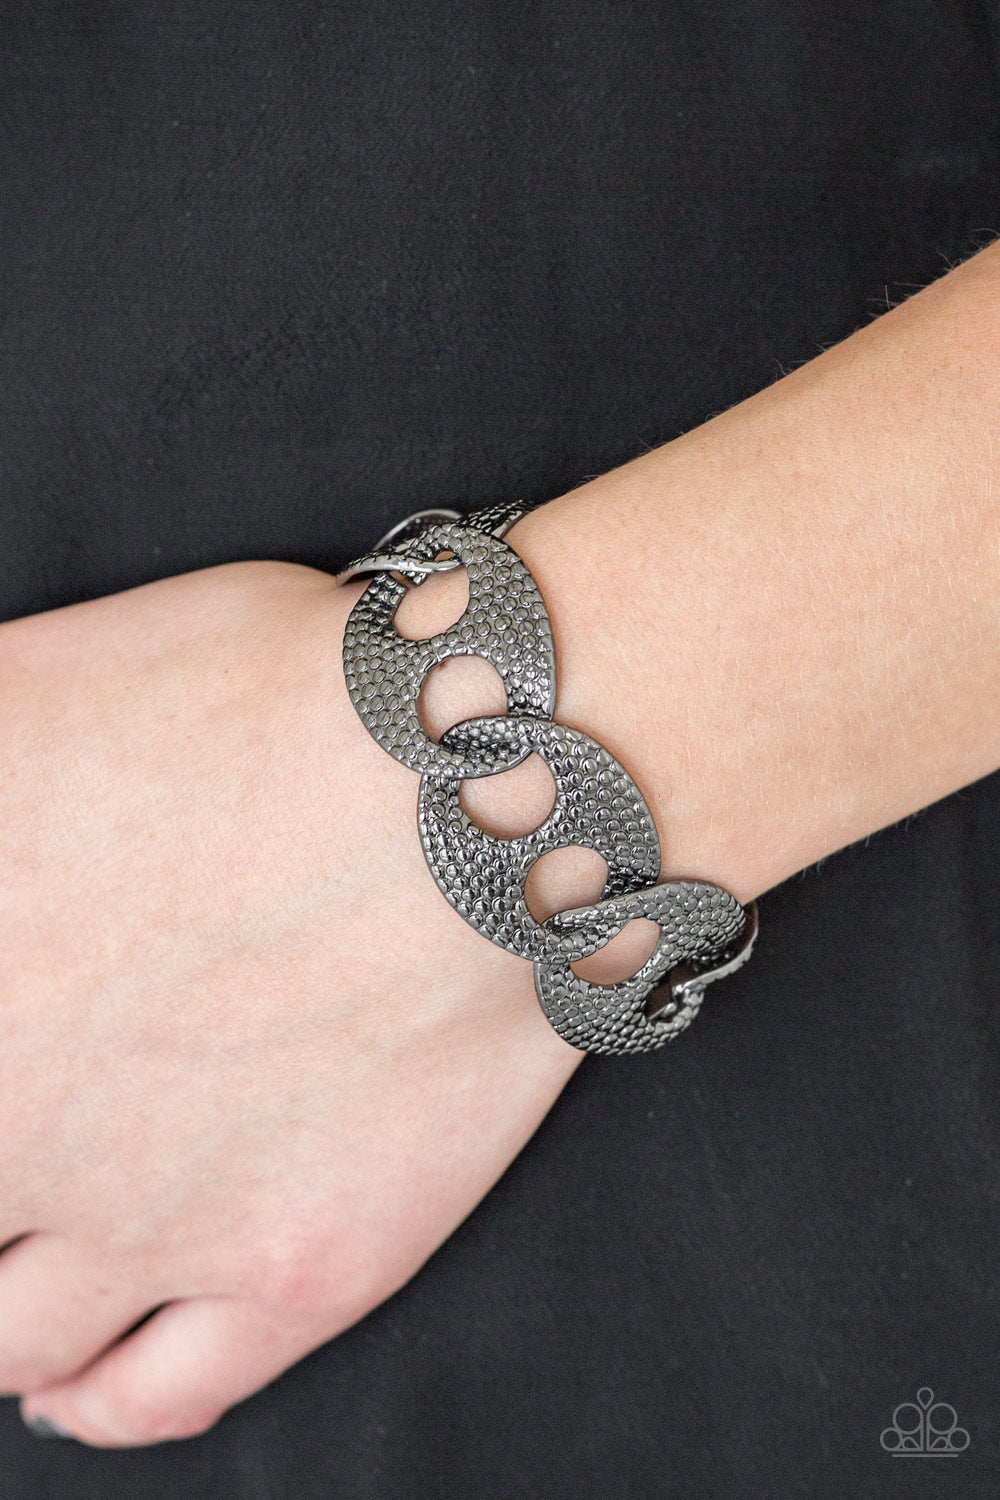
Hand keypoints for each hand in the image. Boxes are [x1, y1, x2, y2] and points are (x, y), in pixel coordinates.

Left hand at [0, 559, 587, 1445]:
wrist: (476, 780)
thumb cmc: (272, 696)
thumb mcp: (19, 689)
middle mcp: (17, 1118)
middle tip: (15, 1145)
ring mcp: (146, 1212)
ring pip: (7, 1333)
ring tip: (9, 1285)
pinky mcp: (288, 1263)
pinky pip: (156, 1388)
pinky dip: (97, 1400)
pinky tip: (78, 1383)